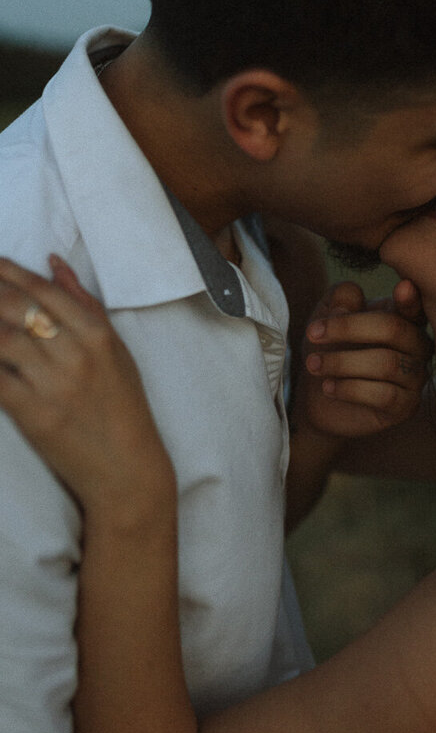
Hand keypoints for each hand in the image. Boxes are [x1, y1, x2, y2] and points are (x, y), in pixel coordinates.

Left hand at [0, 256, 172, 509]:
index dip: (9, 272)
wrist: (127, 468)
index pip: (44, 291)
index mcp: (98, 334)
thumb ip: (85, 305)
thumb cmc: (123, 406)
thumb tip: (53, 264)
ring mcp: (54, 384)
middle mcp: (76, 354)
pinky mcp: (34, 414)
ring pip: (2, 339)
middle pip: (16, 309)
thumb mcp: (116, 350)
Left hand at [295, 279, 431, 438]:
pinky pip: (384, 395)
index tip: (401, 288)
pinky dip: (350, 389)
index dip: (411, 298)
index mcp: (404, 318)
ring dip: (342, 362)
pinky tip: (328, 387)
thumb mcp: (327, 316)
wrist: (321, 399)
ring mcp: (415, 377)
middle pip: (393, 329)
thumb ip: (340, 299)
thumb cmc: (331, 348)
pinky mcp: (405, 406)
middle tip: (312, 334)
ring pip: (387, 364)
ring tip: (313, 365)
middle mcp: (418, 345)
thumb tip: (348, 303)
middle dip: (348, 328)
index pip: (414, 305)